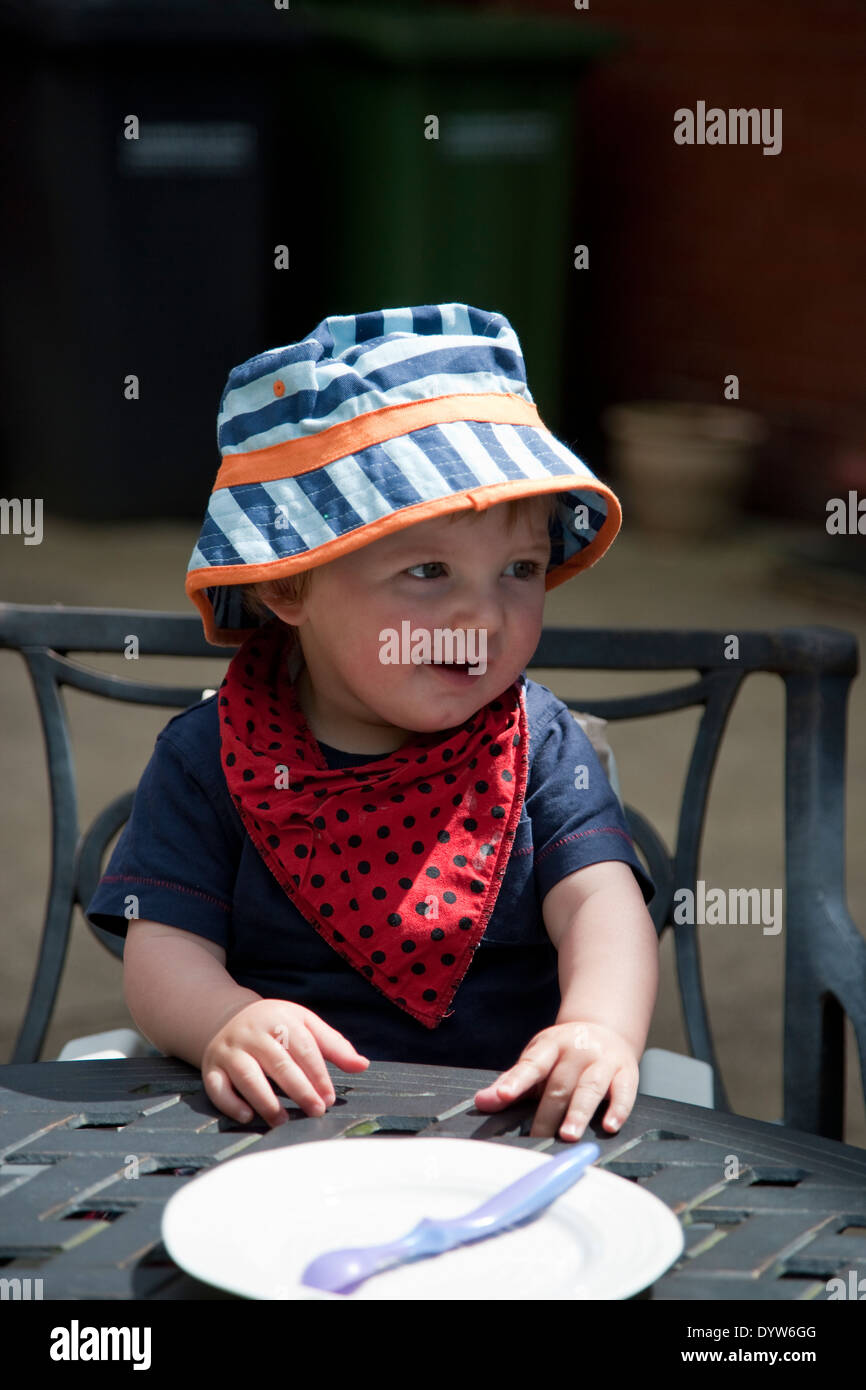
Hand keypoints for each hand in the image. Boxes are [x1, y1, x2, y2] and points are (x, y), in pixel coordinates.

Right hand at [201, 999, 368, 1127]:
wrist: (228, 1018)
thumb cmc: (276, 1026)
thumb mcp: (304, 1024)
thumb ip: (333, 1045)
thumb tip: (362, 1065)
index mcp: (280, 1018)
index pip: (303, 1047)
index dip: (318, 1074)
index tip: (330, 1097)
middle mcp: (253, 1033)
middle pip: (278, 1062)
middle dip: (299, 1089)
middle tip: (316, 1111)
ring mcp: (230, 1050)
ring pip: (247, 1076)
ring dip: (266, 1100)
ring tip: (283, 1120)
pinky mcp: (211, 1067)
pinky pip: (217, 1087)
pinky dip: (231, 1103)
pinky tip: (249, 1116)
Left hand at [473, 1021, 638, 1140]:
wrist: (606, 1028)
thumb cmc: (564, 1053)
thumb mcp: (537, 1058)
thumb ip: (512, 1082)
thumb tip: (481, 1102)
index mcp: (551, 1045)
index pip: (532, 1064)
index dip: (516, 1080)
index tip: (503, 1096)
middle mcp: (577, 1050)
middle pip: (560, 1084)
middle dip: (548, 1113)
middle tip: (536, 1139)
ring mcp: (603, 1060)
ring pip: (590, 1087)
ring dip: (579, 1112)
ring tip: (568, 1136)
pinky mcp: (626, 1072)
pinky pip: (624, 1091)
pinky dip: (618, 1109)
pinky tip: (610, 1126)